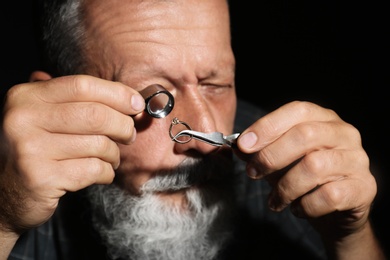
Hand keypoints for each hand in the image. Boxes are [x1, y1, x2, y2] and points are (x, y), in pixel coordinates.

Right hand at [0, 74, 144, 232]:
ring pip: (99, 144)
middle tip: (129, 134)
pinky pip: (94, 169)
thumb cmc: (33, 151)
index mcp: (25, 97)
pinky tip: (102, 173)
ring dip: (115, 153)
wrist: (2, 197)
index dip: (117, 93)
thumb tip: (128, 96)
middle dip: (123, 125)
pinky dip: (107, 172)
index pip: (82, 85)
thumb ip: (70, 100)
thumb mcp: (40, 117)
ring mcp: (30, 149)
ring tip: (112, 157)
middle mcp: (23, 119)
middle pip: (96, 114)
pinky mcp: (42, 178)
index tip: (137, 103)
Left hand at [236, 101, 376, 239]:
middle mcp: (344, 133)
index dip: (267, 126)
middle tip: (252, 173)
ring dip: (285, 187)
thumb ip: (259, 151)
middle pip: (304, 136)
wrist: (334, 212)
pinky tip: (298, 209)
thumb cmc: (303, 179)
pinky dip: (306, 205)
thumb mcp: (278, 161)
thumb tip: (237, 146)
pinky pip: (329, 195)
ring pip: (314, 167)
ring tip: (275, 201)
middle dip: (271, 156)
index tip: (243, 146)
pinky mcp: (364, 187)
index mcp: (323, 119)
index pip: (297, 111)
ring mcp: (357, 159)